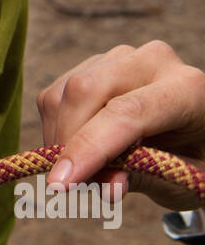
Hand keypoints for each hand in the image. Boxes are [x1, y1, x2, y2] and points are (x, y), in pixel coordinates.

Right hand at [40, 40, 204, 209]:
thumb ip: (144, 178)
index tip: (61, 184)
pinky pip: (54, 97)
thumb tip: (105, 187)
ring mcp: (120, 57)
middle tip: (68, 186)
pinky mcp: (93, 64)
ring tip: (81, 172)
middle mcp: (152, 61)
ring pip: (62, 94)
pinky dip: (54, 130)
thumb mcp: (179, 178)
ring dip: (58, 140)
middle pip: (85, 90)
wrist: (194, 135)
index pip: (128, 111)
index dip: (90, 147)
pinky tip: (78, 150)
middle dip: (66, 142)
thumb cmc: (192, 160)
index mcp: (186, 88)